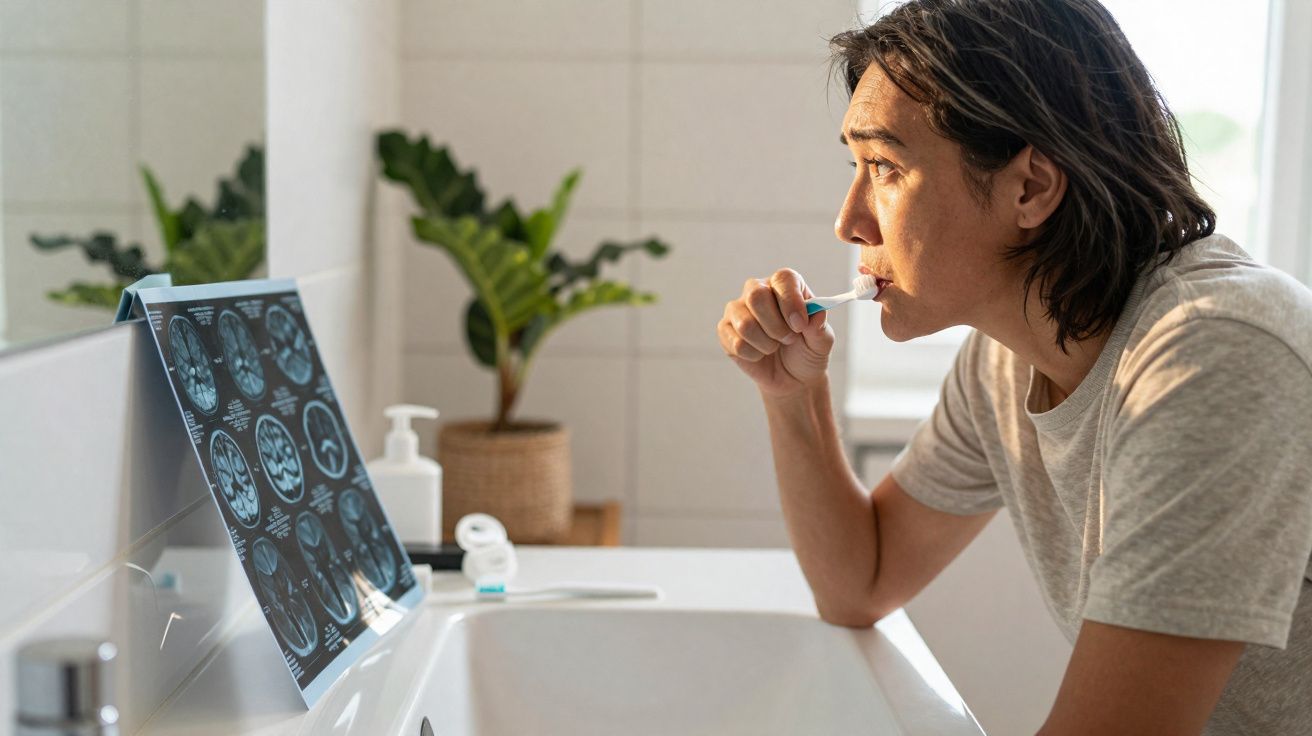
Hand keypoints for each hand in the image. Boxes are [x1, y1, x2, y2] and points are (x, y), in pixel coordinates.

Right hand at [718, 268, 835, 397]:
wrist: (791, 378)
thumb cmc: (806, 352)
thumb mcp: (822, 342)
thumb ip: (819, 327)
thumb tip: (816, 314)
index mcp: (785, 285)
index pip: (783, 279)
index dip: (791, 301)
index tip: (800, 325)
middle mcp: (758, 290)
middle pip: (756, 296)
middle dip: (776, 326)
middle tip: (789, 339)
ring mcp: (738, 309)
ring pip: (745, 324)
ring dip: (766, 344)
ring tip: (775, 347)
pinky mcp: (725, 330)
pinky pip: (736, 343)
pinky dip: (754, 355)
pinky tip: (760, 354)